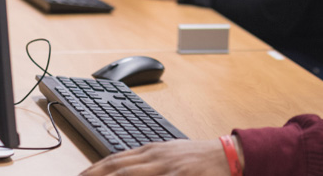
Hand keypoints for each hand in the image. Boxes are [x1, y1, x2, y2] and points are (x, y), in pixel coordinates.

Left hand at [80, 139, 229, 175]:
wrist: (228, 155)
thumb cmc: (197, 158)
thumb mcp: (169, 155)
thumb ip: (146, 161)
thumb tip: (123, 168)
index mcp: (152, 150)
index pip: (116, 159)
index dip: (94, 169)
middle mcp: (156, 156)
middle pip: (118, 168)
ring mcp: (167, 167)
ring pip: (131, 175)